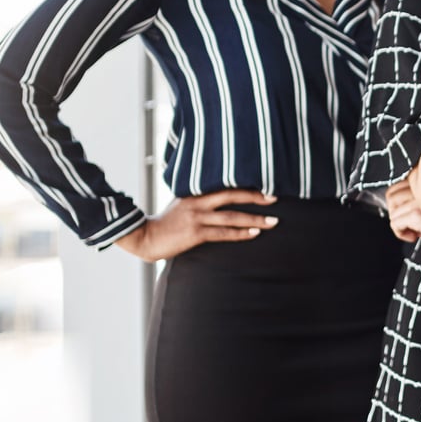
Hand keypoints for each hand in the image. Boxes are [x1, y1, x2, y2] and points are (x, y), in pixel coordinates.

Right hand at [112, 189, 276, 260]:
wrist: (145, 237)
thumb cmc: (165, 223)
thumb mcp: (181, 204)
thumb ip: (200, 199)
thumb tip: (220, 198)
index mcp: (195, 192)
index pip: (225, 184)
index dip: (246, 185)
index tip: (265, 184)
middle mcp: (198, 201)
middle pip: (232, 195)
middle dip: (256, 196)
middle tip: (275, 197)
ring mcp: (197, 217)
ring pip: (232, 216)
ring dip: (255, 219)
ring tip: (273, 221)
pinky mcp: (195, 233)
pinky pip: (223, 233)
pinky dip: (241, 233)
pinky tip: (254, 233)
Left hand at [383, 179, 420, 252]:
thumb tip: (408, 212)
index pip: (399, 185)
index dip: (403, 203)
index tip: (418, 217)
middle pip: (391, 195)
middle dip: (396, 212)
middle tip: (412, 225)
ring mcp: (420, 198)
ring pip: (392, 209)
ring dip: (399, 223)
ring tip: (416, 232)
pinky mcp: (419, 213)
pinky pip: (395, 222)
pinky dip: (400, 233)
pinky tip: (415, 237)